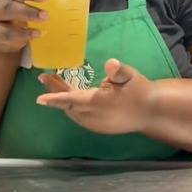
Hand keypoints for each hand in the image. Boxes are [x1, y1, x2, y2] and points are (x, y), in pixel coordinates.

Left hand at [36, 59, 156, 134]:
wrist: (151, 113)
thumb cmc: (140, 91)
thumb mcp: (131, 76)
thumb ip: (119, 71)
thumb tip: (111, 64)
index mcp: (99, 103)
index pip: (72, 100)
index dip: (55, 99)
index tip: (39, 99)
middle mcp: (93, 117)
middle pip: (68, 105)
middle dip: (55, 92)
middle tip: (45, 78)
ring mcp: (94, 124)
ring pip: (71, 111)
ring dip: (62, 99)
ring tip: (53, 83)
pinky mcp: (97, 127)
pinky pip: (78, 116)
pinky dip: (70, 106)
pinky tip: (70, 96)